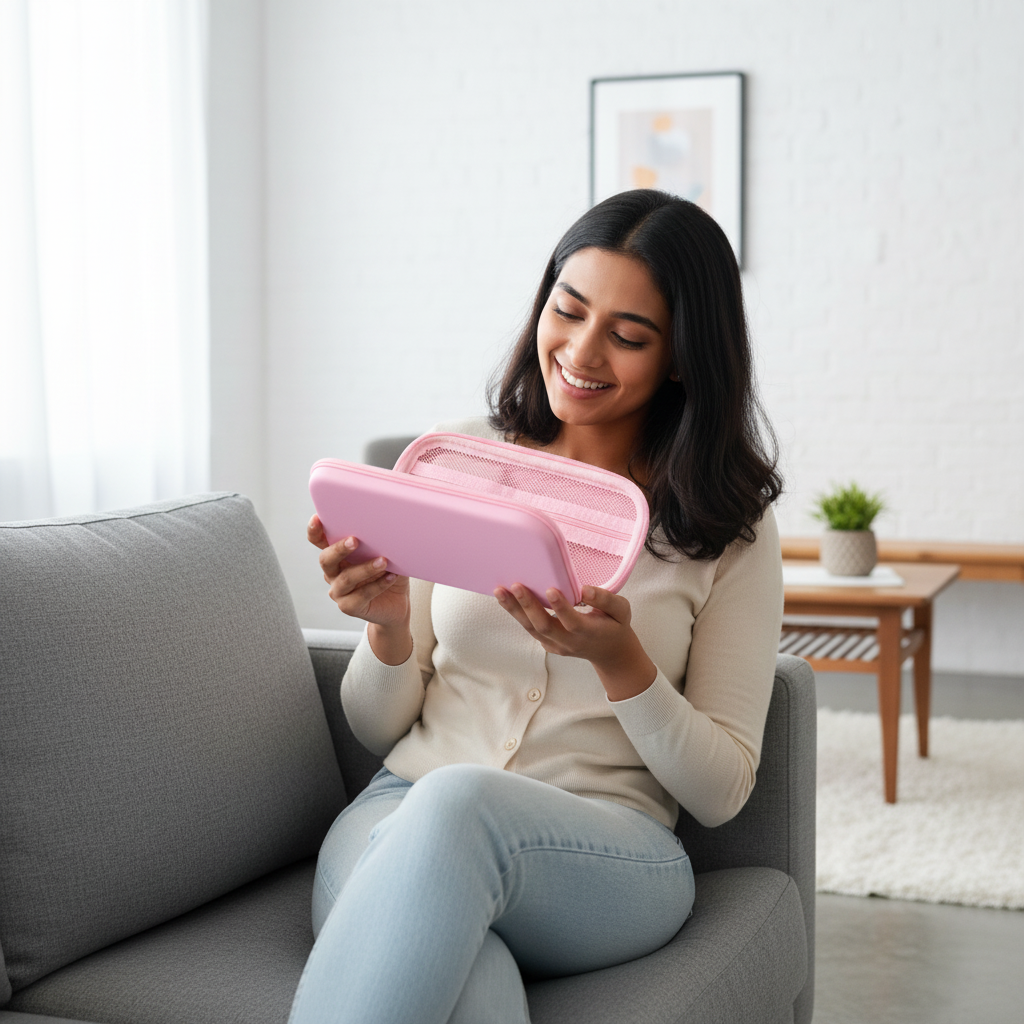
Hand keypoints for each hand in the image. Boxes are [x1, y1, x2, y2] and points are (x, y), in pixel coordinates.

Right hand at [307, 514, 409, 627]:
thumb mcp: (386, 553)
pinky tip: (391, 577)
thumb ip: (379, 542)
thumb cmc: (389, 571)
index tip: (318, 518)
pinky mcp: (349, 607)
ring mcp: (339, 591)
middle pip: (326, 560)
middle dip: (339, 549)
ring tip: (383, 561)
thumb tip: (386, 527)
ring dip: (365, 569)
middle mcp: (333, 573)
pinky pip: (361, 596)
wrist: (397, 602)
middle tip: (355, 540)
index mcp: (337, 555)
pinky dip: (378, 585)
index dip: (315, 531)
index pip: (319, 541)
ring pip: (345, 579)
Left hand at [494, 583, 656, 700]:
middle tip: (515, 585)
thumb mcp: (622, 611)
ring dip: (514, 610)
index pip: (572, 621)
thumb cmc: (615, 626)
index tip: (551, 589)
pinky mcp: (547, 644)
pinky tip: (506, 598)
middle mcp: (569, 641)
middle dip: (528, 606)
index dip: (560, 607)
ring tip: (500, 591)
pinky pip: (530, 629)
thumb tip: (584, 589)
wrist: (610, 653)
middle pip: (544, 626)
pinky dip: (517, 614)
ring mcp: (556, 645)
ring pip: (531, 629)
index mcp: (588, 632)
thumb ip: (606, 600)